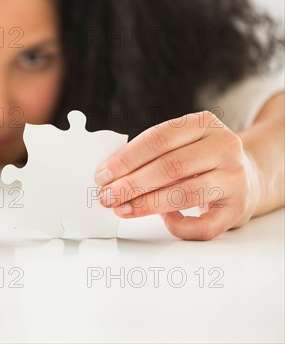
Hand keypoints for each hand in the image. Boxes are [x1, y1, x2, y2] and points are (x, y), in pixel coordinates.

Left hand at [94, 110, 260, 239]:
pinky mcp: (238, 208)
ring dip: (147, 204)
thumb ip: (151, 153)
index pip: (159, 138)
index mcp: (204, 123)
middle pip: (170, 166)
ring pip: (185, 193)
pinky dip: (179, 225)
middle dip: (131, 184)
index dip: (126, 158)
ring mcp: (234, 178)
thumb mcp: (181, 143)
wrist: (247, 176)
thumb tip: (109, 176)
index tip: (102, 175)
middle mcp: (224, 147)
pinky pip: (203, 225)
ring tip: (122, 209)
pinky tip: (165, 220)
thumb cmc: (199, 160)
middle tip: (107, 196)